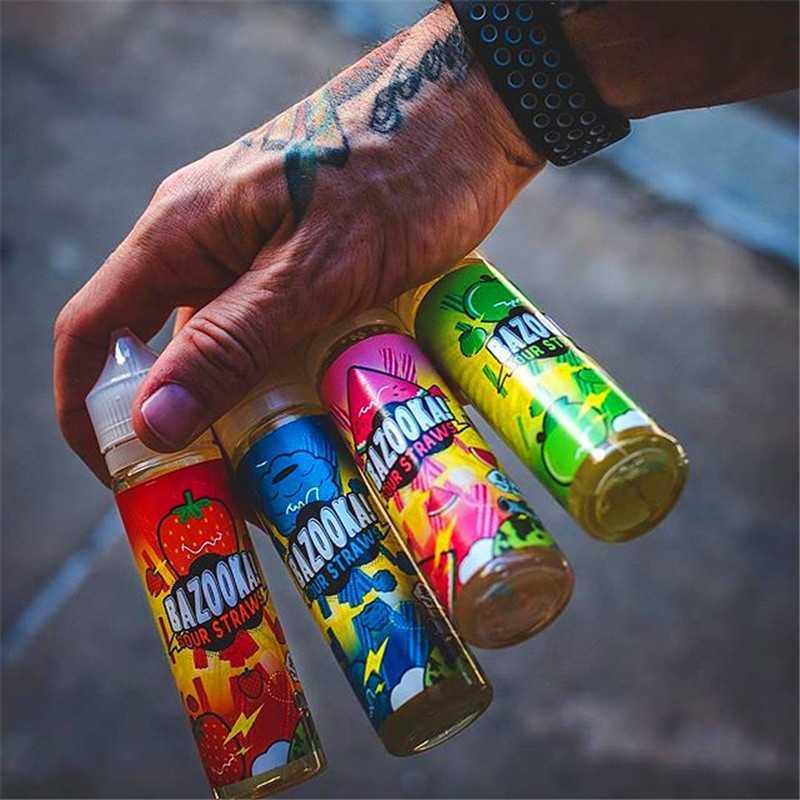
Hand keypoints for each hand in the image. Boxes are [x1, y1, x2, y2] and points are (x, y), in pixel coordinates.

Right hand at [54, 4, 541, 482]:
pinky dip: (275, 376)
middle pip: (155, 343)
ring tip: (263, 470)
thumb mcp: (318, 268)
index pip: (95, 326)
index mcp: (184, 229)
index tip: (120, 471)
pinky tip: (306, 416)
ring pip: (218, 341)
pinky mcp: (304, 259)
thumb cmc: (405, 172)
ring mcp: (256, 248)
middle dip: (169, 421)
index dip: (89, 406)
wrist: (476, 114)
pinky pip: (267, 328)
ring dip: (230, 405)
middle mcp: (207, 240)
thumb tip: (152, 420)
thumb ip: (234, 340)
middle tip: (207, 490)